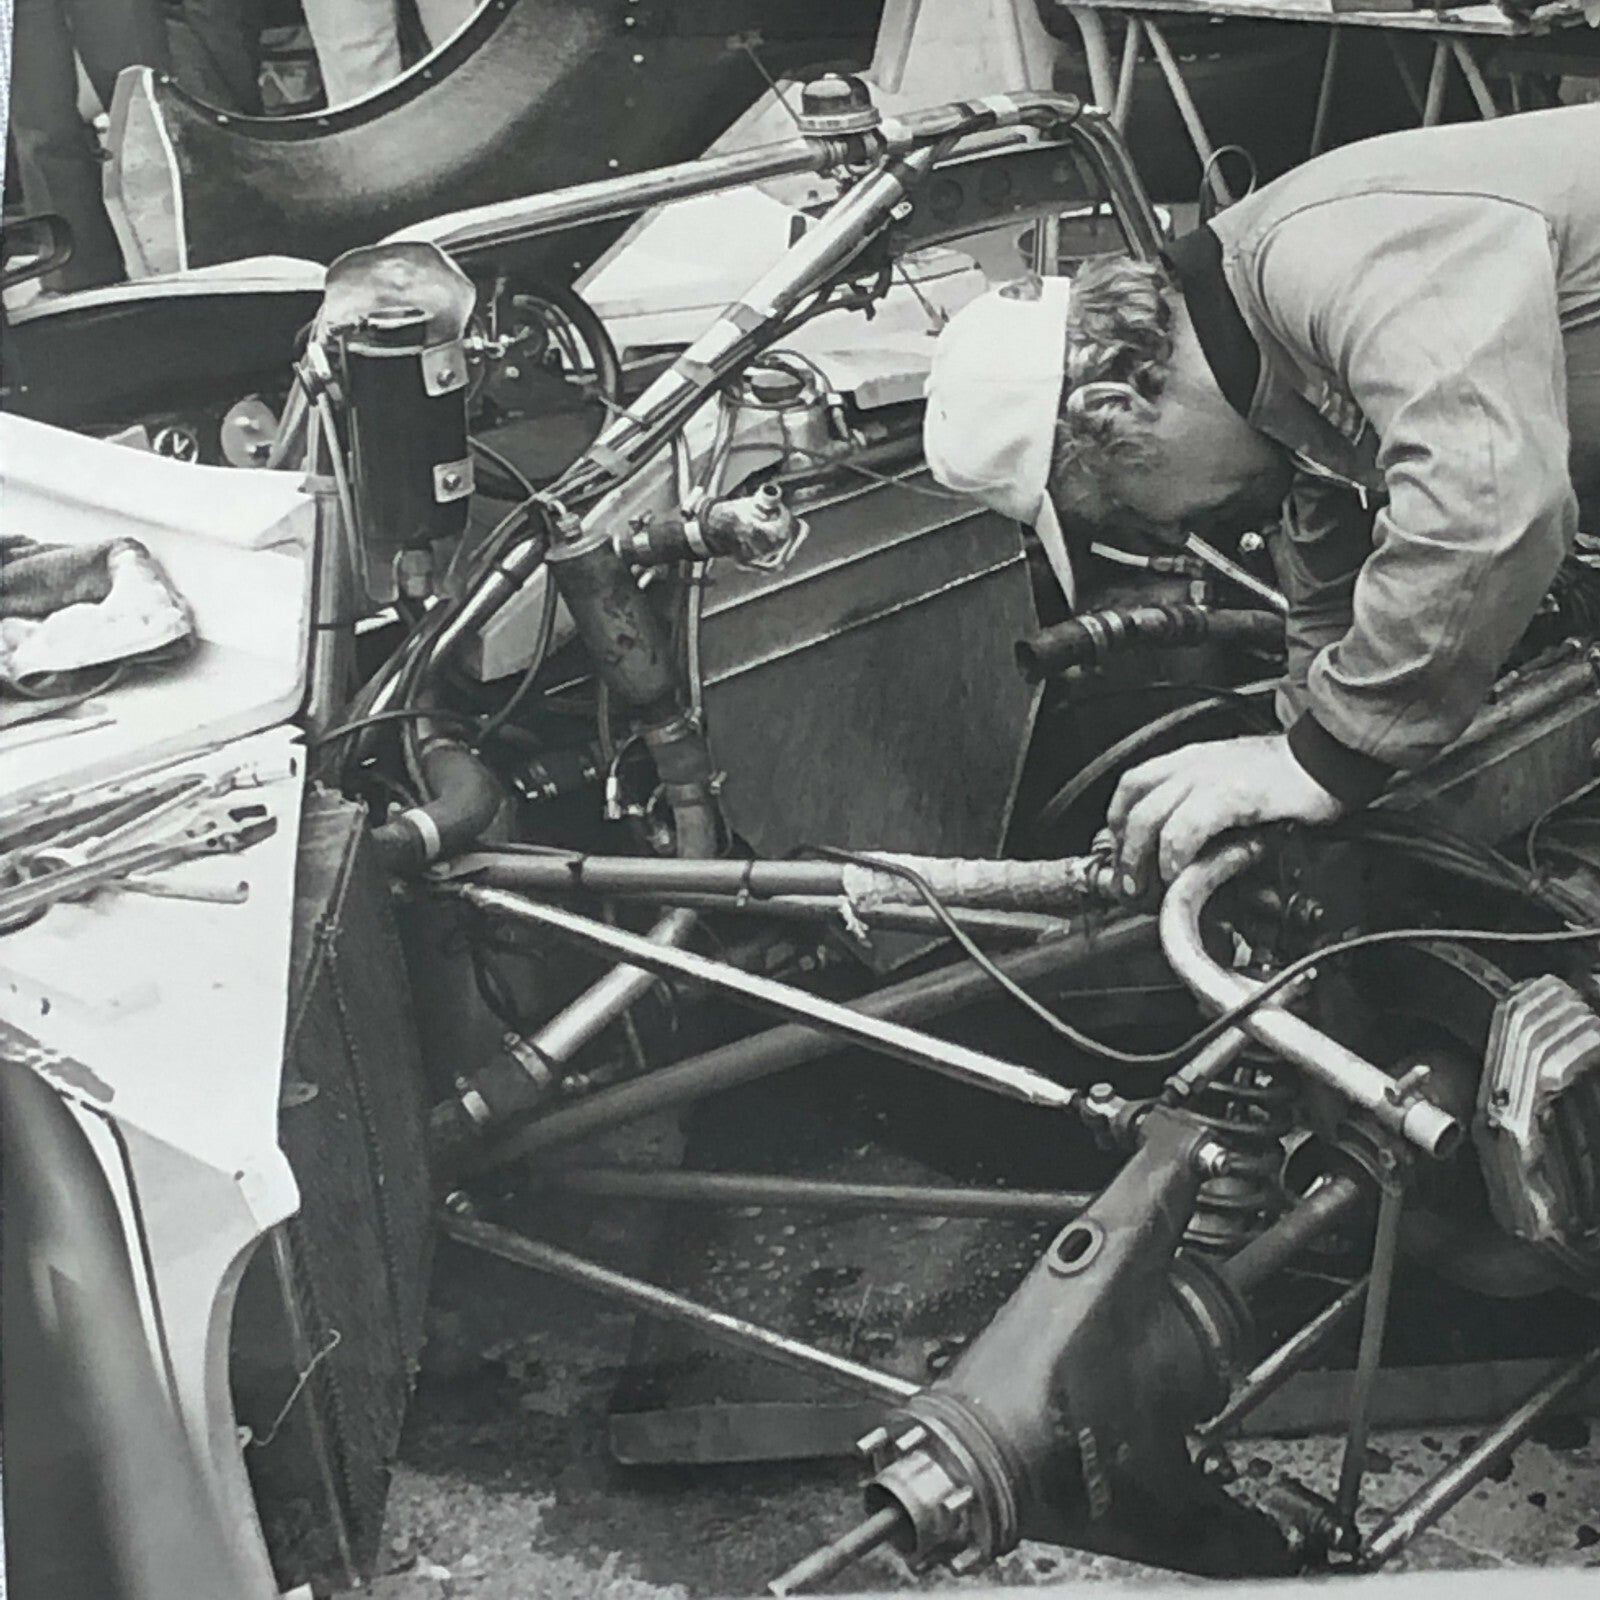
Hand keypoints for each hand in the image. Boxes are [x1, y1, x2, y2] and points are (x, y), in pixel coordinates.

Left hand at [1107, 734, 1342, 889]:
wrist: (1328, 760)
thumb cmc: (1285, 776)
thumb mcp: (1229, 782)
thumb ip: (1200, 806)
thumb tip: (1175, 847)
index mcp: (1189, 760)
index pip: (1132, 785)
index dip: (1116, 823)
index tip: (1119, 856)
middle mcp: (1192, 765)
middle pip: (1134, 805)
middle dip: (1123, 850)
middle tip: (1129, 884)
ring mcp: (1210, 778)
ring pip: (1150, 816)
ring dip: (1140, 856)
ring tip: (1149, 886)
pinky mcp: (1234, 795)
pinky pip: (1188, 826)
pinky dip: (1175, 853)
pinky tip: (1178, 873)